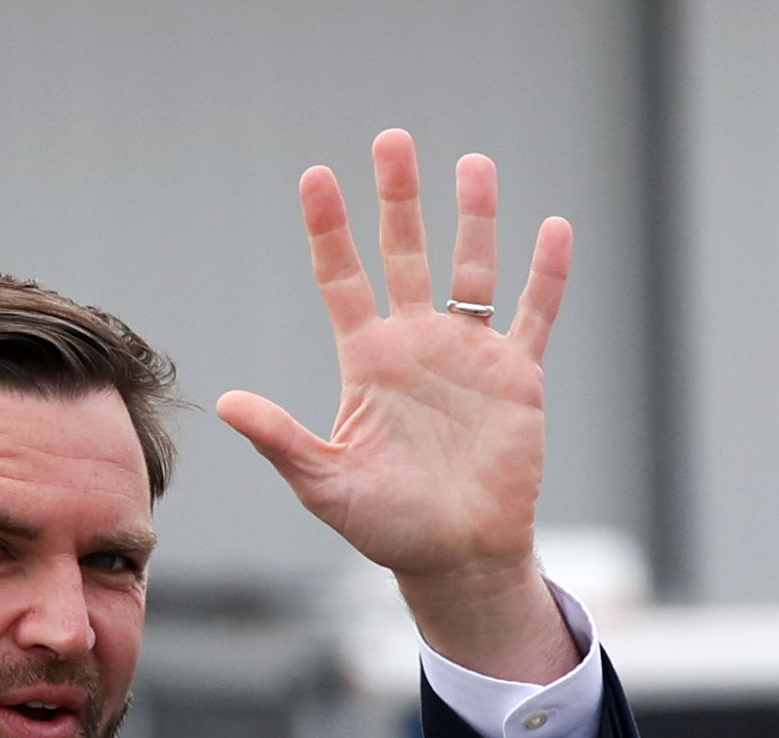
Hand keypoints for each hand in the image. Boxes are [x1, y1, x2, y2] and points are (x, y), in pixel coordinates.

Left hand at [216, 130, 578, 683]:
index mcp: (368, 361)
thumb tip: (225, 403)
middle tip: (391, 141)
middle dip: (399, 199)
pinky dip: (546, 274)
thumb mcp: (324, 482)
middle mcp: (417, 344)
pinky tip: (553, 228)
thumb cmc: (386, 526)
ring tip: (473, 164)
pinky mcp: (517, 375)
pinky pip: (534, 313)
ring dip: (475, 218)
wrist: (456, 556)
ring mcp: (469, 355)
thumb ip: (280, 439)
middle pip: (405, 253)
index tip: (316, 176)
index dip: (329, 229)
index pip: (342, 278)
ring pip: (472, 269)